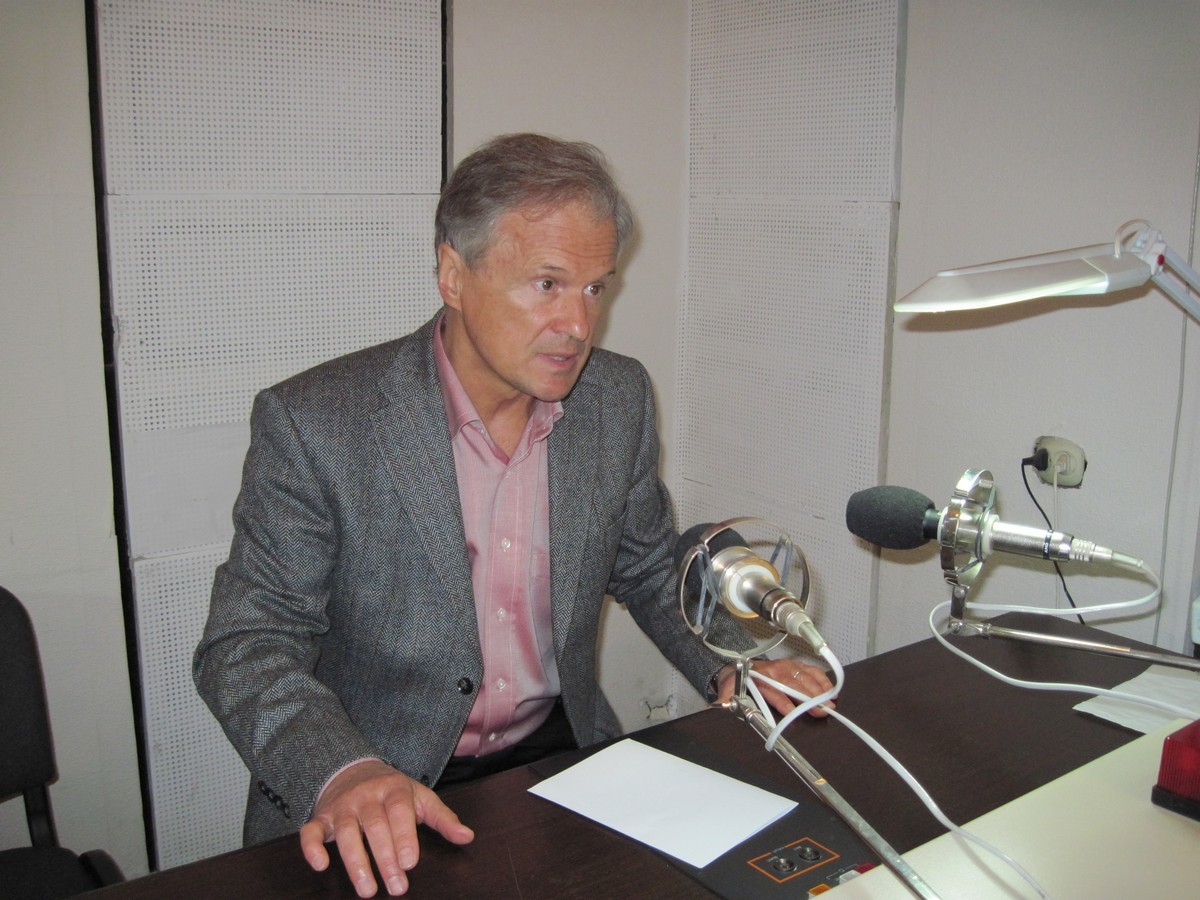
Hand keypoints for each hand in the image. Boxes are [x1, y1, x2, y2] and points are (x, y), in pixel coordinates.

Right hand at [300, 759, 473, 896]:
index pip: (399, 811)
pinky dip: (311, 847)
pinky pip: (310, 831)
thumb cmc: (393, 792)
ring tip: (367, 889)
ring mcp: (342, 806)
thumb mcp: (420, 798)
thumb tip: (467, 836)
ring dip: (355, 861)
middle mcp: (366, 796)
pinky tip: (320, 865)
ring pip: (345, 832)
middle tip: (396, 887)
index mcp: (394, 789)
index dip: (404, 836)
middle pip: (375, 826)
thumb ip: (443, 818)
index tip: (410, 863)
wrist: (353, 769)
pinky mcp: (321, 817)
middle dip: (385, 858)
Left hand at [715, 658, 835, 717]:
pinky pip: (811, 670)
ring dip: (819, 689)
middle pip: (794, 685)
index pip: (774, 691)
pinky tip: (831, 688)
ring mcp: (786, 667)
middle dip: (809, 697)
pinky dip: (822, 678)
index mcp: (760, 678)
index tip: (794, 712)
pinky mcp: (794, 666)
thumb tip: (718, 705)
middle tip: (823, 709)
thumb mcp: (729, 689)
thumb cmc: (738, 681)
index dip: (784, 702)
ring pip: (805, 676)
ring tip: (831, 701)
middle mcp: (775, 671)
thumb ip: (726, 698)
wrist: (739, 667)